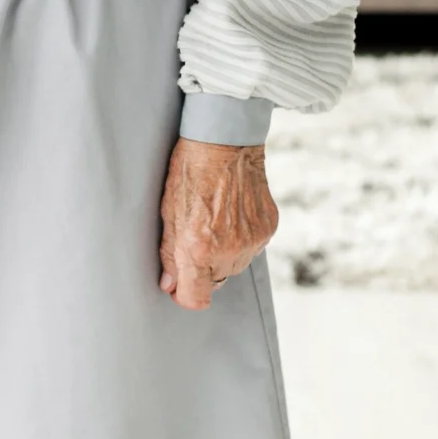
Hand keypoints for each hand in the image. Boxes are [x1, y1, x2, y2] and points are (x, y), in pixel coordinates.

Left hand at [157, 140, 276, 310]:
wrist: (227, 141)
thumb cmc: (191, 170)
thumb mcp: (169, 211)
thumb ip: (169, 254)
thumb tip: (170, 284)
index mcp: (199, 248)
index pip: (196, 298)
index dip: (185, 295)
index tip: (179, 285)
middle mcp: (229, 250)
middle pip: (216, 282)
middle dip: (203, 268)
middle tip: (196, 236)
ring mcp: (252, 240)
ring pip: (235, 265)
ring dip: (224, 254)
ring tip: (215, 219)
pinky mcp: (268, 228)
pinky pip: (252, 248)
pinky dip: (241, 239)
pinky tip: (232, 213)